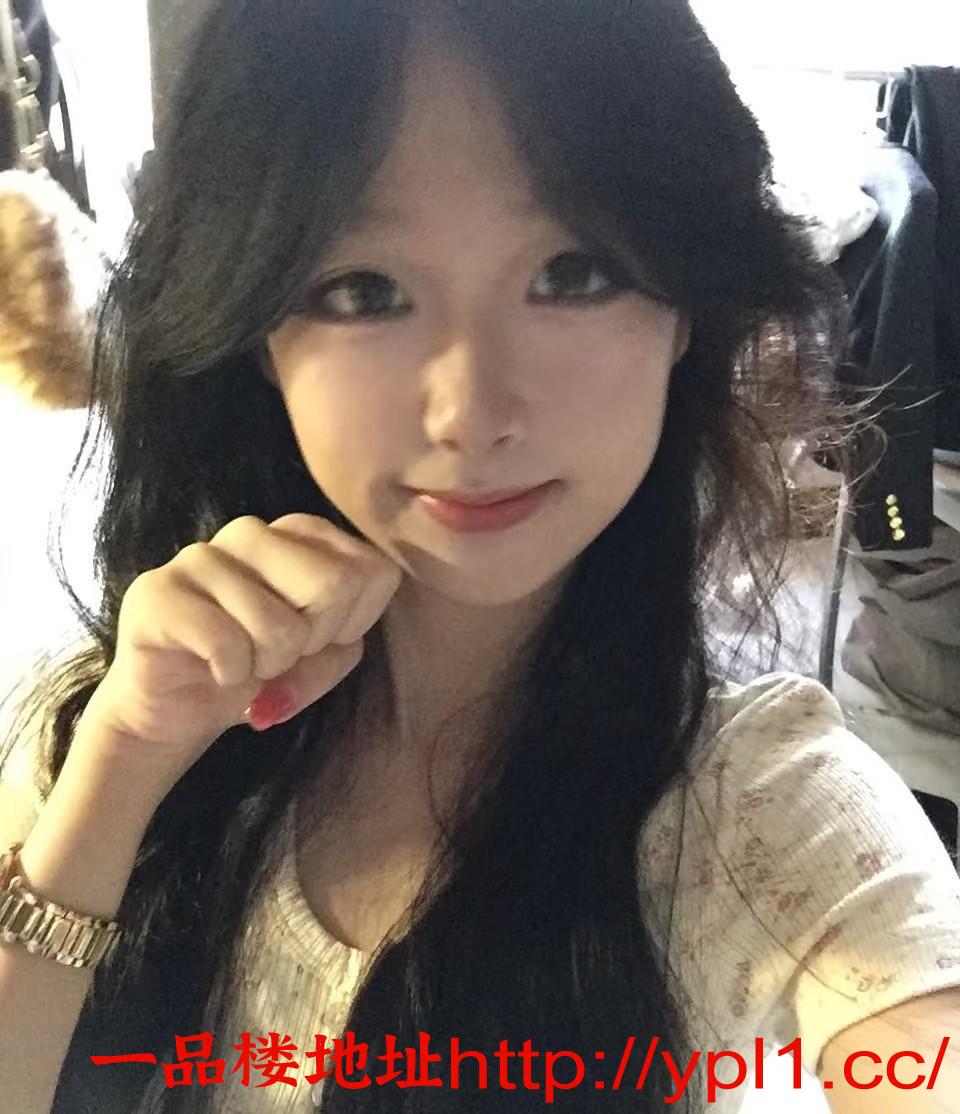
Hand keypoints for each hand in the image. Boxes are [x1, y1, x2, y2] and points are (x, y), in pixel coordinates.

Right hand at [72, 514, 401, 803]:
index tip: (316, 641)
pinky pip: (227, 644)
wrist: (176, 710)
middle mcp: (253, 532)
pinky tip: (212, 669)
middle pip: (336, 585)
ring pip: (280, 626)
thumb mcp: (319, 663)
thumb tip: (327, 643)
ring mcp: (201, 555)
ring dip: (266, 667)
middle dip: (314, 641)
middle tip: (279, 655)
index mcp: (302, 534)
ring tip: (242, 664)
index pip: (374, 572)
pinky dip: (230, 675)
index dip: (352, 625)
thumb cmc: (257, 673)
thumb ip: (342, 647)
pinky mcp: (157, 590)